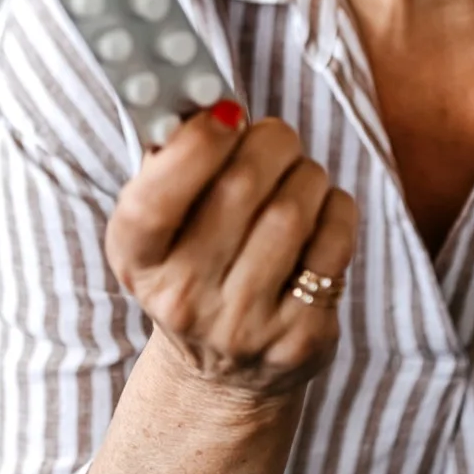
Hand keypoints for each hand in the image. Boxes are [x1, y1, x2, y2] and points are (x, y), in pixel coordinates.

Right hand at [103, 103, 357, 400]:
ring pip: (293, 209)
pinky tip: (321, 212)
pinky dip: (336, 208)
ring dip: (306, 173)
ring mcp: (243, 325)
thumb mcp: (161, 227)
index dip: (195, 146)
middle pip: (241, 186)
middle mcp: (183, 299)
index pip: (154, 201)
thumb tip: (207, 99)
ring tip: (299, 177)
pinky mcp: (300, 338)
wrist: (222, 374)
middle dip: (270, 141)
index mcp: (137, 261)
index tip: (226, 113)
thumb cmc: (193, 268)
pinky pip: (334, 240)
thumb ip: (172, 162)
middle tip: (275, 136)